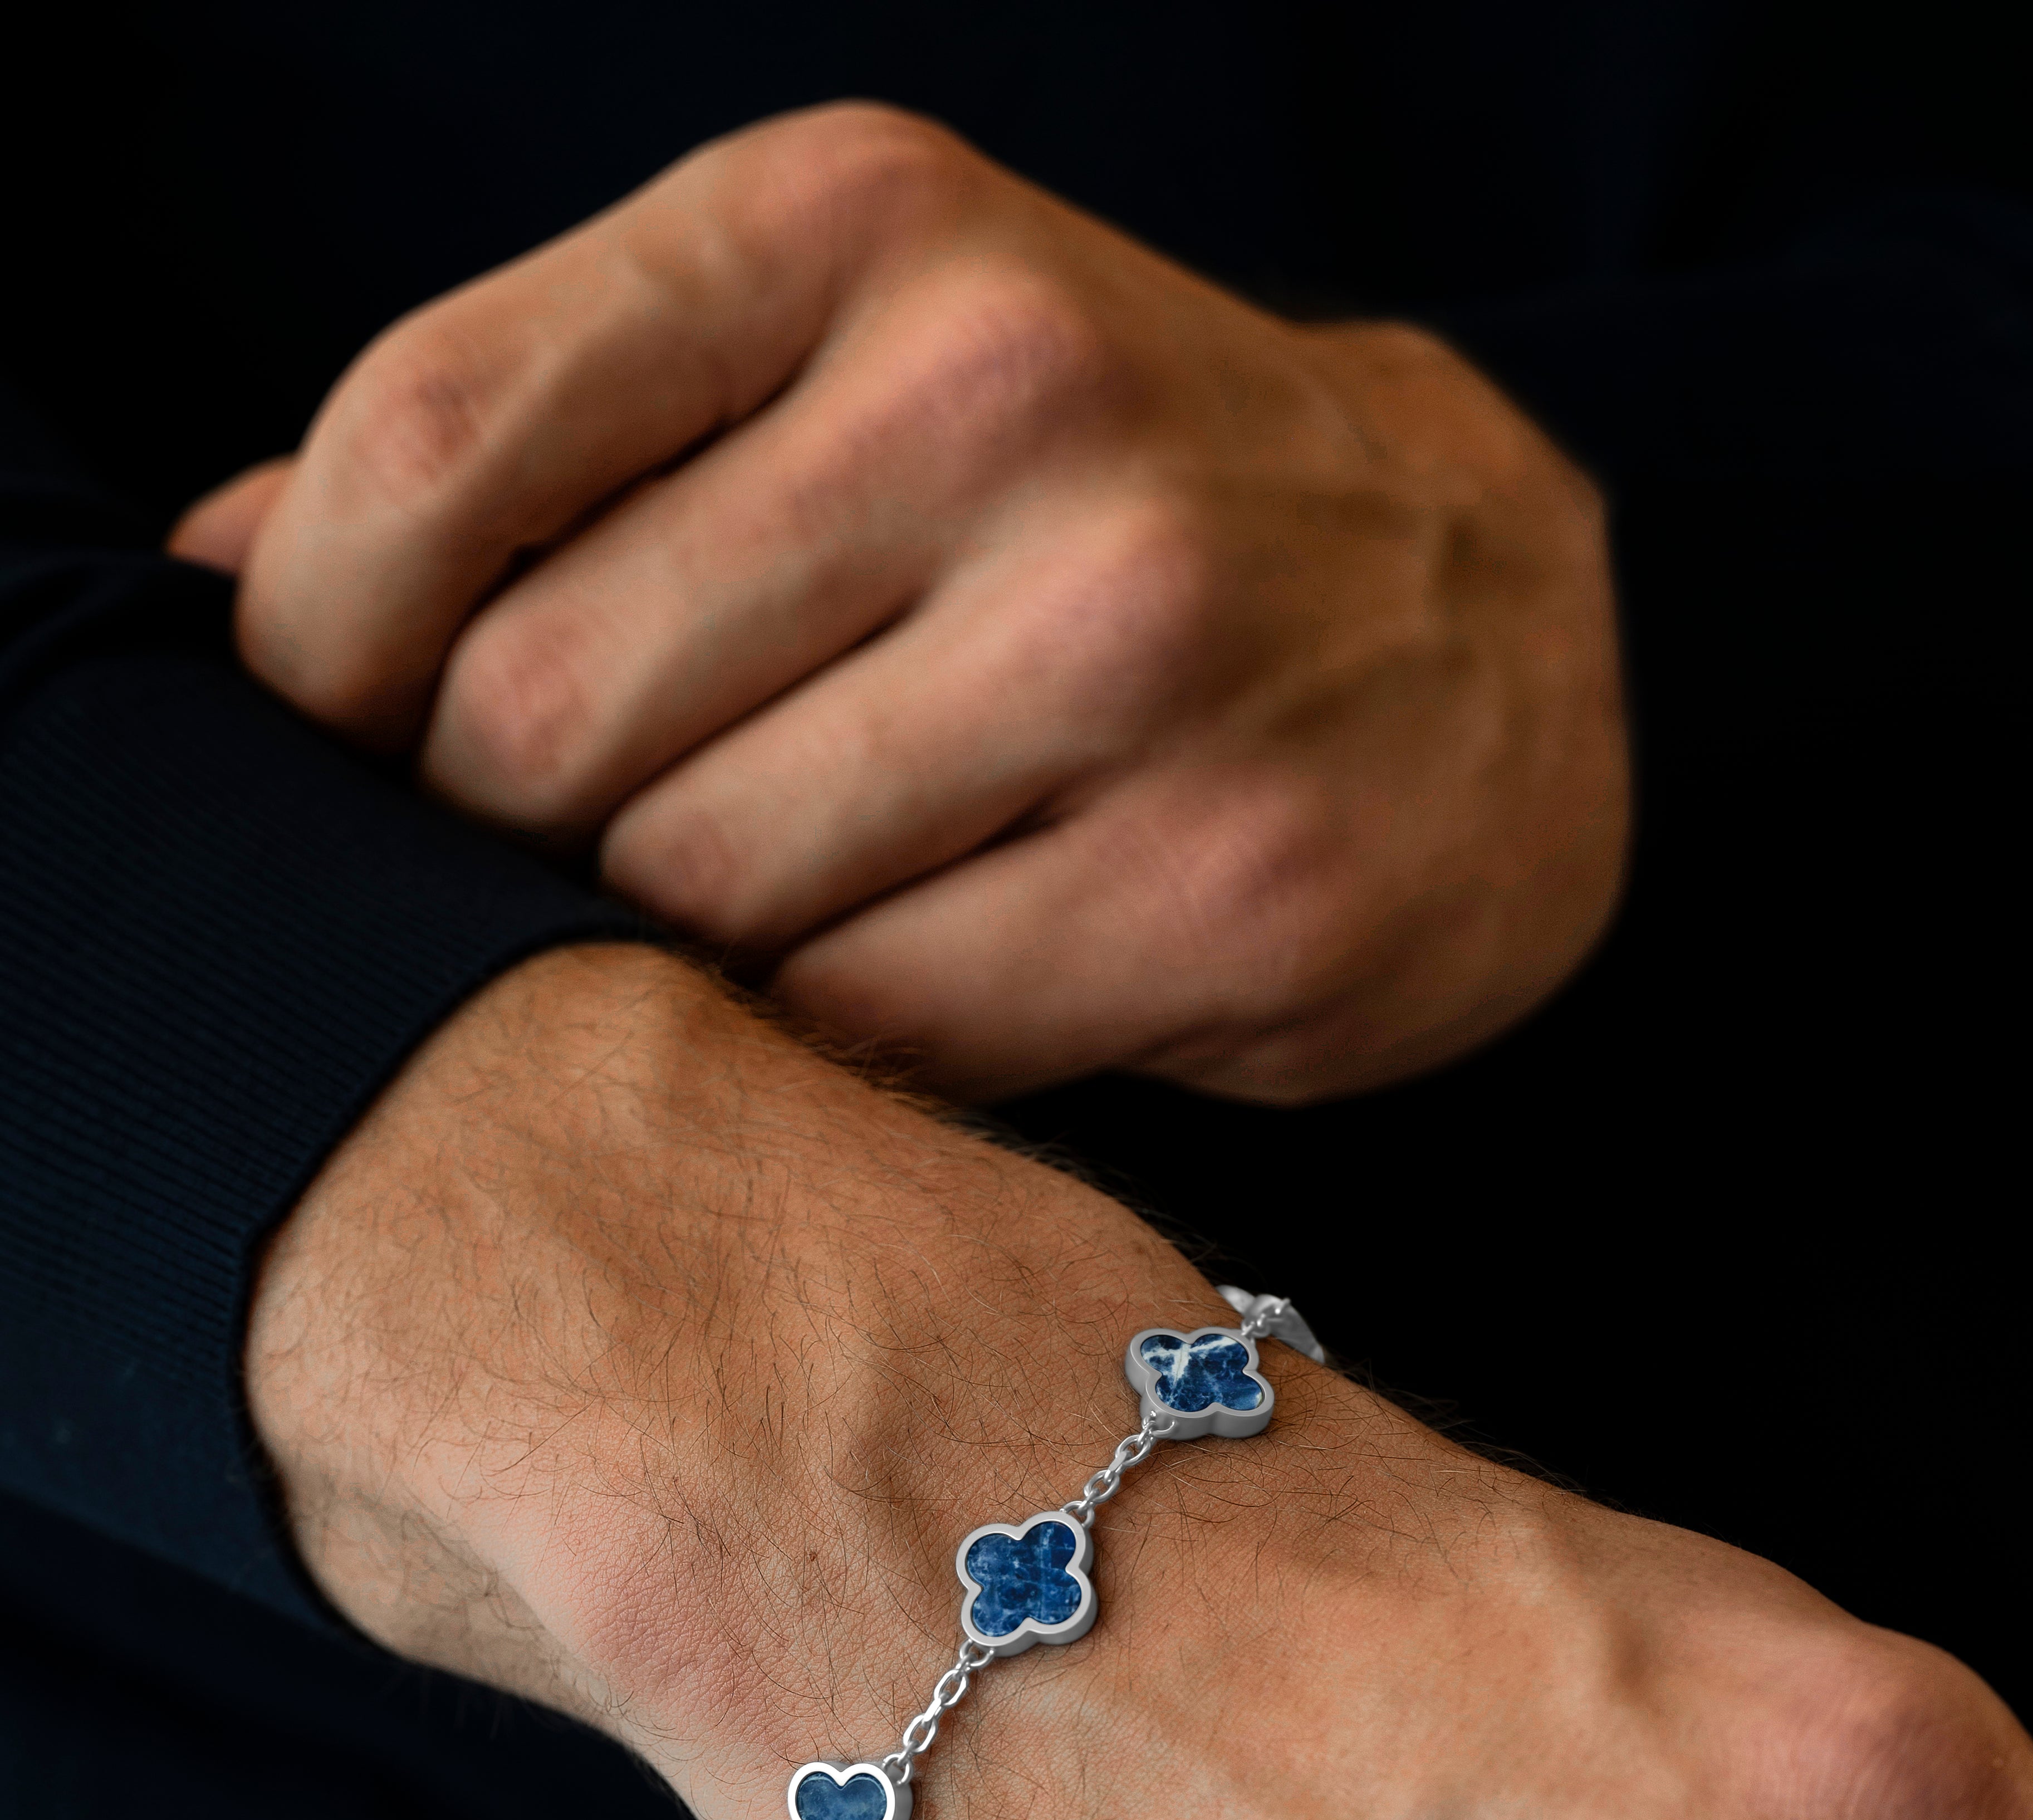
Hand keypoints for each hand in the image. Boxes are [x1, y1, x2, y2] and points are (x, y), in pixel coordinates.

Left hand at [174, 103, 1626, 1105]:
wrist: (1493, 630)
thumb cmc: (1100, 503)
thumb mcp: (835, 365)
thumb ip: (539, 444)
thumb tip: (204, 568)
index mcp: (863, 225)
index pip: (442, 440)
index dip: (315, 646)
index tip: (327, 743)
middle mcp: (1006, 397)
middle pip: (544, 714)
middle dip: (505, 834)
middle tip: (575, 863)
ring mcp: (1141, 645)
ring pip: (697, 899)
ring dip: (674, 954)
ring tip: (759, 916)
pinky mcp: (1229, 879)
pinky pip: (869, 1032)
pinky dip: (825, 1046)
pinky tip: (884, 990)